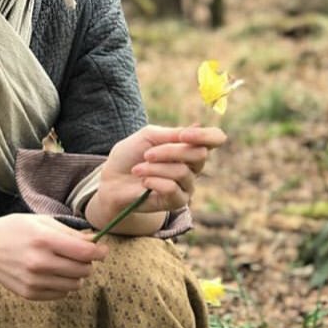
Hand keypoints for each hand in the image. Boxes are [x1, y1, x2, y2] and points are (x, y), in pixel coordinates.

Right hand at [0, 214, 107, 300]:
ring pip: (75, 285)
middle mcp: (39, 262)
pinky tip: (52, 274)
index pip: (85, 253)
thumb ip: (69, 232)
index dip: (99, 252)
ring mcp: (34, 280)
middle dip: (88, 264)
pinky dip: (63, 285)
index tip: (102, 250)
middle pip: (83, 270)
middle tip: (80, 256)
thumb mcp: (39, 221)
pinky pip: (61, 294)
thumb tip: (95, 242)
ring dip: (77, 276)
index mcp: (43, 239)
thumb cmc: (13, 231)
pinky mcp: (30, 293)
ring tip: (65, 264)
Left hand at [94, 124, 225, 218]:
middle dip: (170, 151)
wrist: (112, 180)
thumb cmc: (130, 156)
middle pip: (199, 154)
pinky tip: (144, 182)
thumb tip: (197, 126)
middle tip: (147, 154)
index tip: (184, 135)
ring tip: (138, 169)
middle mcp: (193, 165)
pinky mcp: (177, 202)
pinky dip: (154, 181)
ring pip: (182, 172)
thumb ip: (172, 134)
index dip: (206, 135)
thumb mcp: (148, 136)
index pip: (215, 138)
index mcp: (188, 146)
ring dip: (155, 168)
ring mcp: (187, 184)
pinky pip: (173, 188)